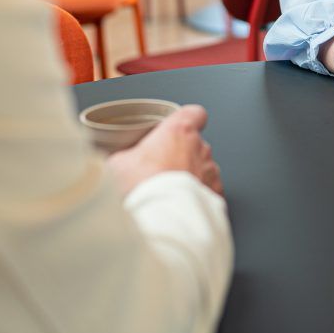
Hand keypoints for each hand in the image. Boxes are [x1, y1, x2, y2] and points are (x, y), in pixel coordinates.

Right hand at [106, 104, 223, 196]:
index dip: (187, 120)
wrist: (160, 219)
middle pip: (195, 144)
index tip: (178, 127)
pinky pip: (208, 191)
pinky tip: (181, 206)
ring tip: (169, 192)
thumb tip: (120, 161)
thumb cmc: (142, 187)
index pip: (195, 113)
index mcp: (179, 131)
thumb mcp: (118, 164)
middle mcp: (200, 148)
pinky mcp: (215, 194)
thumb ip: (126, 155)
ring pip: (203, 168)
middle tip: (161, 170)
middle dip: (181, 155)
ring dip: (190, 176)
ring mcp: (210, 172)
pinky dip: (198, 197)